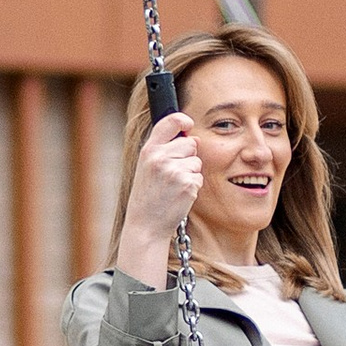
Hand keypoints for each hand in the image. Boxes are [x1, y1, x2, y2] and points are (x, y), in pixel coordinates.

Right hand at [116, 111, 203, 283]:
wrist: (145, 225)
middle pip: (191, 143)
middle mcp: (160, 157)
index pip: (170, 122)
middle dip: (188, 156)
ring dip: (191, 172)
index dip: (183, 120)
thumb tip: (192, 137)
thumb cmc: (147, 195)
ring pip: (197, 161)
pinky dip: (193, 186)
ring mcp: (174, 171)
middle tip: (172, 173)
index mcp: (148, 150)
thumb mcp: (146, 167)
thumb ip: (164, 149)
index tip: (188, 124)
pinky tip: (178, 195)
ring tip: (173, 186)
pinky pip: (199, 177)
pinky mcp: (187, 184)